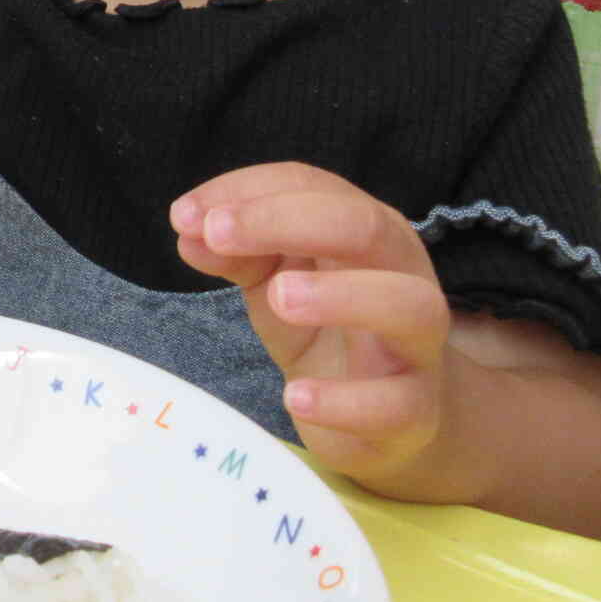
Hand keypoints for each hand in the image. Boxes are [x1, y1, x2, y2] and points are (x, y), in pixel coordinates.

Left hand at [172, 162, 452, 485]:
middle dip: (288, 220)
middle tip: (218, 233)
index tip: (184, 215)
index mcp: (365, 230)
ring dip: (341, 295)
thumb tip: (187, 232)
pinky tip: (294, 397)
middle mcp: (402, 273)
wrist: (385, 415)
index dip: (248, 192)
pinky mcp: (415, 409)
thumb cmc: (323, 329)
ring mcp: (416, 343)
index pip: (313, 186)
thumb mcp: (273, 282)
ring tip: (277, 298)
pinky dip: (344, 401)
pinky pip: (394, 403)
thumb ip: (236, 253)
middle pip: (368, 227)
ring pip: (408, 305)